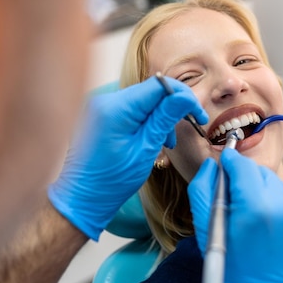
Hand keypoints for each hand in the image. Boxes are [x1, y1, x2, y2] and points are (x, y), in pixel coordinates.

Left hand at [48, 76, 207, 239]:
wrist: (83, 197)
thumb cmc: (112, 181)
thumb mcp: (146, 149)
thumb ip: (165, 119)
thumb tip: (185, 97)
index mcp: (115, 109)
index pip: (159, 85)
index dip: (183, 96)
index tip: (198, 114)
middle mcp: (105, 100)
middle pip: (152, 90)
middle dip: (173, 107)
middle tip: (191, 125)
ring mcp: (101, 105)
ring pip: (144, 99)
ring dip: (161, 115)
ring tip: (167, 141)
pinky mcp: (101, 113)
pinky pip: (132, 107)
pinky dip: (147, 119)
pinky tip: (152, 138)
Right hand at [189, 148, 282, 282]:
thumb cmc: (231, 264)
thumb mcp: (205, 228)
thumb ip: (203, 189)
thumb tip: (212, 164)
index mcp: (256, 207)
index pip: (243, 166)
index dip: (232, 162)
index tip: (226, 161)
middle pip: (261, 173)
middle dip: (247, 180)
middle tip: (237, 198)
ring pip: (278, 185)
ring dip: (264, 192)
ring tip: (254, 215)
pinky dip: (279, 206)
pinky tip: (269, 225)